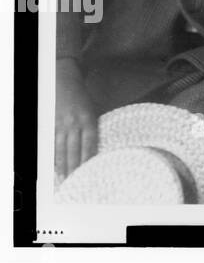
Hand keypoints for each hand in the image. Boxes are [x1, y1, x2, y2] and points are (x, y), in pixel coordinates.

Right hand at [54, 59, 97, 179]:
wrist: (64, 80)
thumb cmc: (81, 98)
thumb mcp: (92, 110)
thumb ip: (91, 128)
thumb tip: (93, 149)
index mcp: (89, 119)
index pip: (90, 145)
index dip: (88, 160)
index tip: (90, 173)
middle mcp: (75, 123)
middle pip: (75, 150)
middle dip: (75, 168)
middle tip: (75, 182)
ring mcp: (61, 124)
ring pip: (62, 149)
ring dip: (63, 165)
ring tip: (65, 178)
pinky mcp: (50, 123)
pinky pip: (52, 143)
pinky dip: (54, 155)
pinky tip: (55, 165)